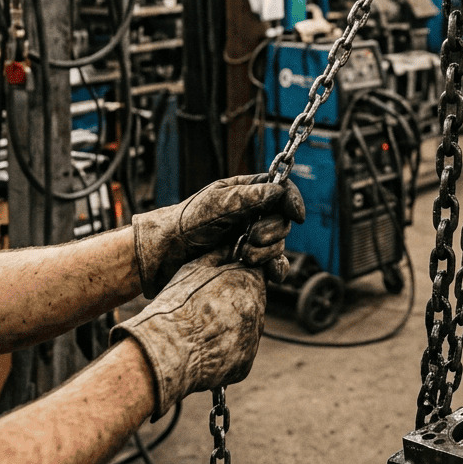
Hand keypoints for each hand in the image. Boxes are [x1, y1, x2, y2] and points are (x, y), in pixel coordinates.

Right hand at [111, 253, 265, 418]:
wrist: (165, 351)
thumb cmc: (176, 307)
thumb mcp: (195, 269)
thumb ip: (220, 255)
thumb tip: (233, 245)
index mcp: (249, 282)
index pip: (255, 276)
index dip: (237, 281)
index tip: (222, 288)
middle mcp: (258, 310)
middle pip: (252, 304)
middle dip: (235, 306)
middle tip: (207, 313)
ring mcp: (253, 340)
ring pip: (246, 330)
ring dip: (231, 330)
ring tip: (201, 334)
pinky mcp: (245, 365)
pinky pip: (239, 355)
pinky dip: (226, 353)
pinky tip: (203, 352)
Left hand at [133, 174, 304, 295]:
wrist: (165, 255)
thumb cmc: (186, 222)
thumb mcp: (216, 204)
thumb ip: (249, 198)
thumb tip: (278, 191)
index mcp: (248, 192)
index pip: (282, 191)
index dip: (292, 201)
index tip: (296, 215)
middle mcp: (254, 214)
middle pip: (283, 220)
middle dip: (271, 230)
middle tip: (250, 236)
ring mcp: (253, 239)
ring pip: (280, 243)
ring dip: (266, 251)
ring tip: (242, 254)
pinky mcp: (250, 262)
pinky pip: (274, 265)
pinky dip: (276, 268)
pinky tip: (270, 272)